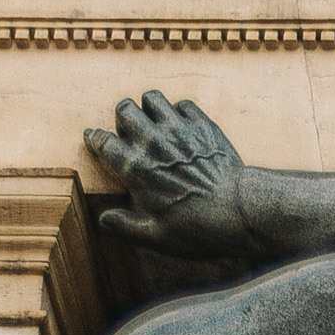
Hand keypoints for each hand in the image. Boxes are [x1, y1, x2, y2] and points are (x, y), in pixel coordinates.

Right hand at [86, 90, 253, 261]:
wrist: (239, 211)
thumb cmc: (197, 228)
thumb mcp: (156, 237)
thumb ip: (125, 227)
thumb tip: (102, 220)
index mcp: (135, 167)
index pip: (103, 142)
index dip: (95, 139)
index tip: (95, 138)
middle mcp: (152, 141)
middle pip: (124, 109)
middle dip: (124, 118)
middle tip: (132, 133)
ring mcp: (178, 128)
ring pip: (152, 97)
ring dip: (149, 107)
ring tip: (156, 123)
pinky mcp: (202, 123)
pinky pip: (183, 104)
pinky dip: (180, 111)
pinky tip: (183, 126)